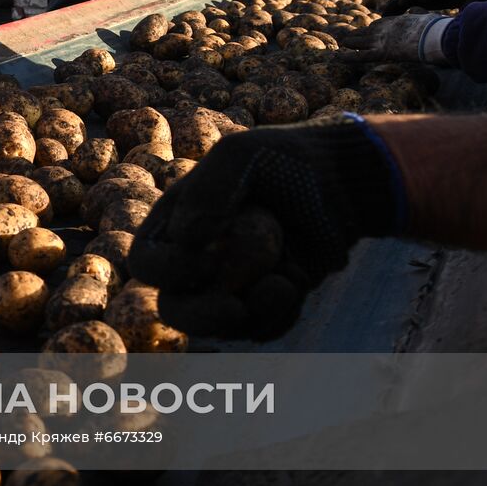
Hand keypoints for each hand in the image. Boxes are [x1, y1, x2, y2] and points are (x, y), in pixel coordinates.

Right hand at [129, 116, 398, 338]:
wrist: (340, 181)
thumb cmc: (282, 160)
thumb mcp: (241, 155)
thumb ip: (208, 190)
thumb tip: (185, 239)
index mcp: (174, 225)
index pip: (146, 264)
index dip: (167, 271)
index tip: (207, 259)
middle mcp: (195, 260)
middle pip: (174, 309)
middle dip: (202, 317)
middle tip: (236, 309)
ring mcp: (230, 286)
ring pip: (220, 326)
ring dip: (253, 312)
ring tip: (285, 282)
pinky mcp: (264, 303)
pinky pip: (260, 330)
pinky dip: (279, 315)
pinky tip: (296, 283)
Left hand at [341, 13, 449, 63]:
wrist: (437, 35)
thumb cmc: (438, 30)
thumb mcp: (429, 20)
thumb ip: (421, 16)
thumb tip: (421, 13)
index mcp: (399, 22)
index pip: (382, 24)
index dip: (373, 28)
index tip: (367, 29)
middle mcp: (389, 29)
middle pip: (369, 32)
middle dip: (357, 35)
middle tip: (345, 37)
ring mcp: (383, 39)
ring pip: (361, 41)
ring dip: (350, 43)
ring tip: (339, 44)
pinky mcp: (382, 51)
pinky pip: (361, 55)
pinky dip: (349, 57)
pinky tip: (337, 58)